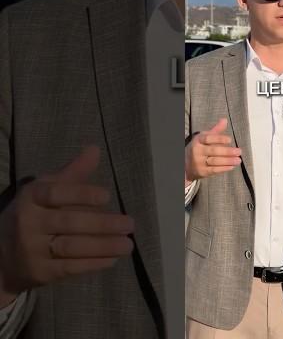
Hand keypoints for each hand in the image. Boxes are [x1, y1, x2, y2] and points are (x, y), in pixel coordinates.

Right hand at [0, 146, 134, 306]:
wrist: (1, 254)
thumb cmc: (35, 214)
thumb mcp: (47, 190)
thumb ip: (73, 173)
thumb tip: (95, 149)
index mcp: (32, 198)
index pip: (56, 194)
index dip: (81, 194)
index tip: (107, 196)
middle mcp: (29, 223)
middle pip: (68, 223)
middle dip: (102, 224)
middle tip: (130, 224)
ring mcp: (32, 249)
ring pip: (71, 247)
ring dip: (103, 246)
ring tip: (128, 244)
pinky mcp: (39, 272)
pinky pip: (69, 268)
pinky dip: (93, 264)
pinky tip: (113, 259)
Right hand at [185, 118, 241, 185]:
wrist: (186, 164)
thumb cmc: (200, 148)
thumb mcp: (204, 138)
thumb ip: (216, 130)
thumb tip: (225, 120)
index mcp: (198, 140)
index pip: (208, 139)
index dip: (219, 139)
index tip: (230, 139)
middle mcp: (197, 151)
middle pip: (213, 151)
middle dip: (227, 151)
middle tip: (239, 151)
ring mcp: (199, 162)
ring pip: (215, 161)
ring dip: (228, 161)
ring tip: (238, 160)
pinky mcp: (202, 171)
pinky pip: (214, 170)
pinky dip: (224, 168)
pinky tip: (232, 166)